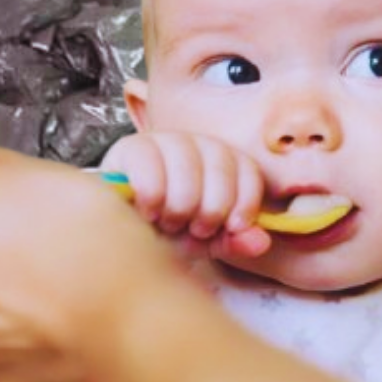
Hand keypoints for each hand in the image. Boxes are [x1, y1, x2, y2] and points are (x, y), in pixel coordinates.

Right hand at [100, 132, 271, 258]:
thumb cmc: (166, 230)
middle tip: (192, 229)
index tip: (230, 228)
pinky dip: (153, 198)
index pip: (247, 169)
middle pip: (220, 169)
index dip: (244, 203)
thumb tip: (260, 241)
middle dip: (209, 211)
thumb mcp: (205, 240)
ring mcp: (162, 140)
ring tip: (168, 223)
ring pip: (188, 169)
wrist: (121, 230)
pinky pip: (150, 168)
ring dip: (180, 207)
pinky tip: (148, 213)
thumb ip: (234, 241)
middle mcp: (195, 142)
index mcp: (221, 159)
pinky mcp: (130, 148)